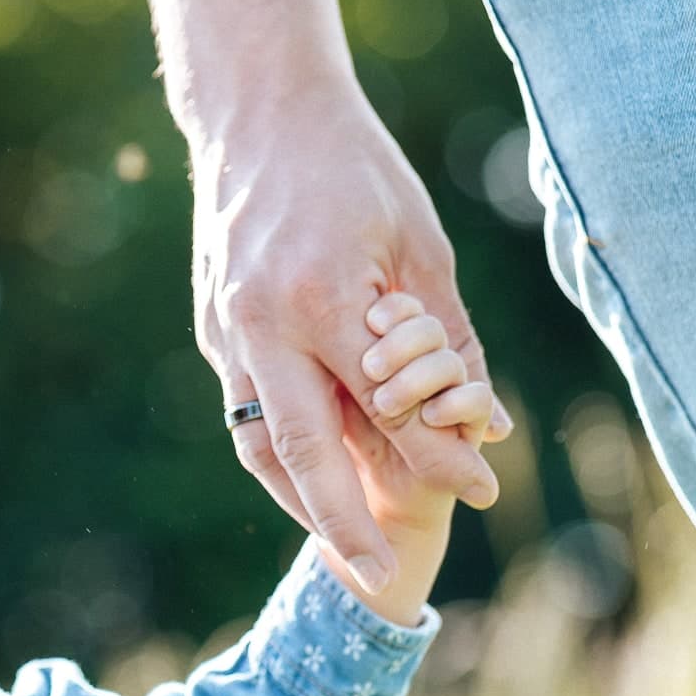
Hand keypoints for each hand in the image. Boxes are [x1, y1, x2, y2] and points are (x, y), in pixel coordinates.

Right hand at [196, 89, 510, 593]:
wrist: (259, 116)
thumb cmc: (356, 171)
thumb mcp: (420, 247)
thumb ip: (446, 342)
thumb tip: (482, 425)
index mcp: (322, 295)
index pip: (387, 403)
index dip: (437, 455)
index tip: (483, 491)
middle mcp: (262, 323)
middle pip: (302, 452)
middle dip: (340, 524)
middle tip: (377, 578)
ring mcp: (226, 331)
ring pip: (259, 444)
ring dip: (300, 500)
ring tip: (342, 543)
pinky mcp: (211, 331)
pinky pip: (247, 411)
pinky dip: (282, 454)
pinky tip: (316, 474)